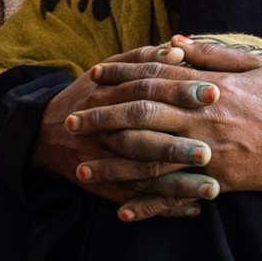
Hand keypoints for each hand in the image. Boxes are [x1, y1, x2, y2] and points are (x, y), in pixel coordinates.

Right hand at [34, 44, 218, 216]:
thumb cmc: (88, 96)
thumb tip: (177, 51)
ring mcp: (106, 161)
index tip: (214, 93)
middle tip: (212, 151)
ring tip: (213, 189)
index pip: (148, 91)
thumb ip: (142, 59)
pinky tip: (193, 209)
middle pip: (144, 138)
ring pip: (142, 174)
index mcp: (110, 95)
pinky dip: (163, 206)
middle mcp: (107, 130)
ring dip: (177, 184)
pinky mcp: (107, 186)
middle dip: (178, 146)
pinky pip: (136, 198)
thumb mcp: (108, 71)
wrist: (47, 132)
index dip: (179, 92)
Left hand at [41, 40, 261, 219]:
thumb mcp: (259, 65)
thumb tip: (176, 42)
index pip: (156, 77)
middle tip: (70, 121)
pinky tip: (123, 211)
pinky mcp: (223, 183)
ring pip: (151, 159)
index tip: (94, 75)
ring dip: (113, 163)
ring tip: (82, 168)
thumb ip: (215, 55)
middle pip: (141, 117)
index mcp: (213, 88)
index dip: (121, 75)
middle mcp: (206, 121)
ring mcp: (212, 154)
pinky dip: (150, 205)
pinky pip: (178, 195)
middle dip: (102, 118)